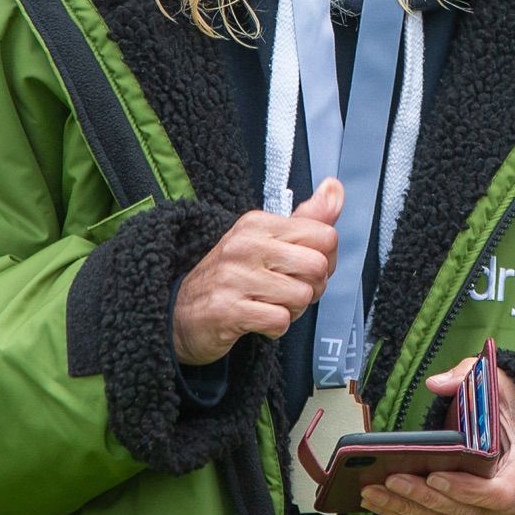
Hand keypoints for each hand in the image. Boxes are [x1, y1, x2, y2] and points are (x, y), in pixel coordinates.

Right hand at [171, 178, 341, 364]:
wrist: (179, 313)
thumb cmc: (234, 275)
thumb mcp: (267, 239)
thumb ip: (307, 218)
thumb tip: (335, 187)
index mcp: (258, 223)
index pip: (325, 236)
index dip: (326, 259)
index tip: (303, 268)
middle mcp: (245, 245)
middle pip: (318, 267)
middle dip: (313, 287)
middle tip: (289, 291)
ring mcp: (234, 277)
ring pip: (302, 296)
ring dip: (294, 310)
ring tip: (271, 305)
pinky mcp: (227, 310)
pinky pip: (280, 321)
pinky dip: (276, 327)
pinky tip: (259, 320)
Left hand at [361, 358, 514, 514]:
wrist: (513, 437)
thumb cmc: (502, 411)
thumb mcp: (493, 383)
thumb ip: (468, 376)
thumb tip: (436, 383)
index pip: (499, 493)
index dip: (466, 489)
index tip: (434, 476)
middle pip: (464, 513)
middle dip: (422, 498)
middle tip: (389, 479)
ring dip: (408, 512)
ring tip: (373, 492)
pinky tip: (385, 505)